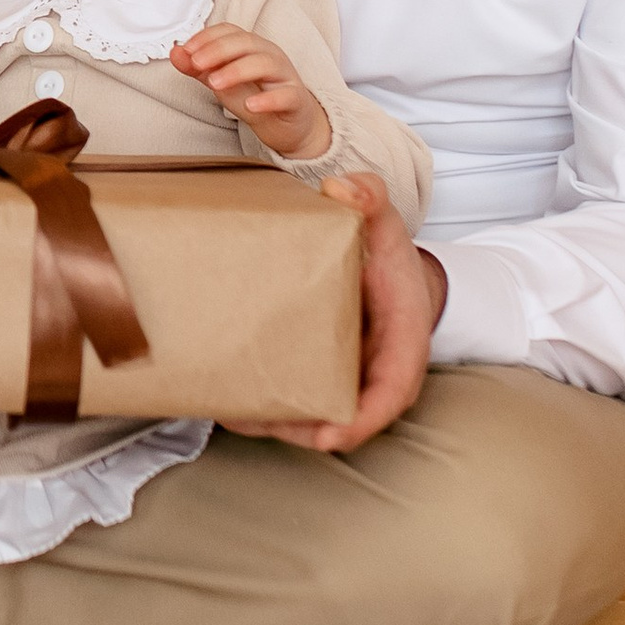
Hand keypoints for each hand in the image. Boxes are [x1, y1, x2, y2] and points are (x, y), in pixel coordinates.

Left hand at [170, 23, 331, 161]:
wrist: (288, 126)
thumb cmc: (255, 97)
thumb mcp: (222, 83)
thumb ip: (199, 69)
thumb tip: (175, 52)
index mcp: (251, 47)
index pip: (230, 31)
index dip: (207, 37)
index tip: (186, 50)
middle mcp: (270, 55)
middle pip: (246, 42)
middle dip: (218, 50)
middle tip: (196, 63)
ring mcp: (285, 76)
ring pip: (265, 63)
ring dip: (237, 71)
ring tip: (215, 84)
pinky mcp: (296, 100)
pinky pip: (287, 96)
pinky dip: (268, 100)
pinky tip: (250, 106)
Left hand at [221, 170, 440, 455]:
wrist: (384, 271)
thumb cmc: (387, 257)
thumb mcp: (385, 223)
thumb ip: (371, 201)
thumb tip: (343, 188)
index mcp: (401, 346)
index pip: (389, 393)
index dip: (360, 420)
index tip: (328, 436)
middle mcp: (373, 374)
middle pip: (340, 419)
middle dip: (296, 428)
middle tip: (250, 420)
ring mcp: (344, 381)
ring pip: (309, 418)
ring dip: (269, 422)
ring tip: (227, 412)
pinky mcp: (317, 377)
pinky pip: (292, 402)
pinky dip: (259, 407)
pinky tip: (223, 400)